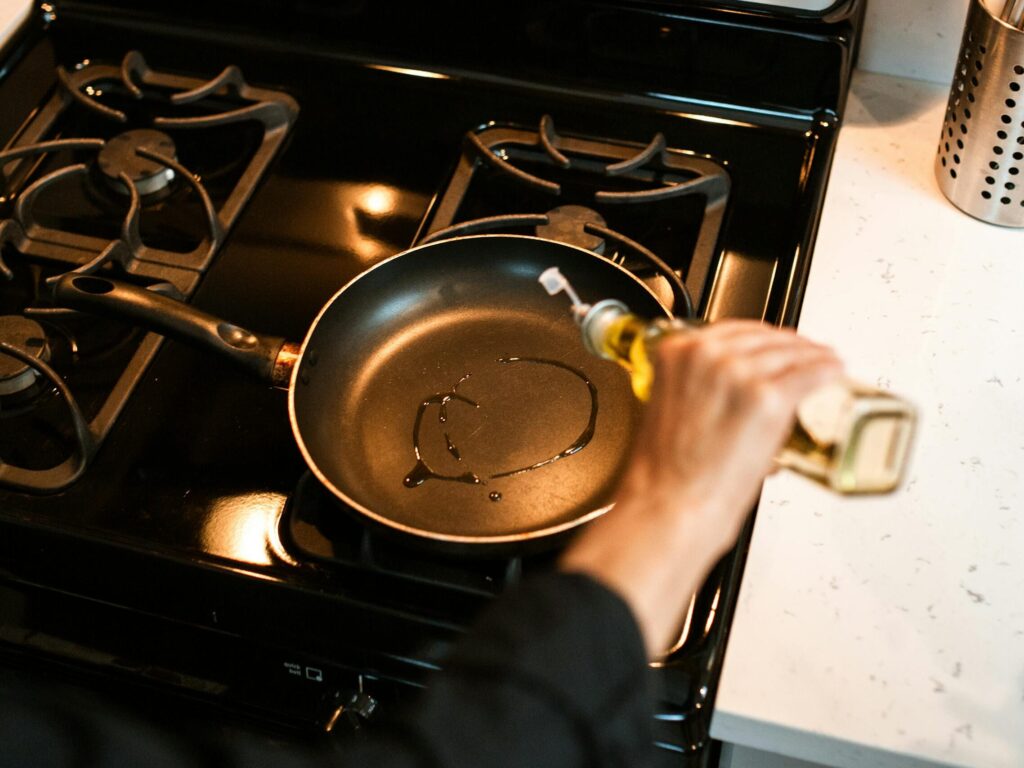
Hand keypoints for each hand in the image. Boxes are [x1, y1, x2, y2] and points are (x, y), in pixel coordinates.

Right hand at [560, 321, 842, 656]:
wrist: (668, 506)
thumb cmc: (664, 473)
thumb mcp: (667, 408)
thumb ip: (694, 386)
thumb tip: (727, 392)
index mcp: (677, 352)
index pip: (732, 330)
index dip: (761, 336)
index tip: (774, 343)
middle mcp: (709, 355)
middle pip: (765, 337)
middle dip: (789, 344)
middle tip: (805, 354)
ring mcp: (741, 375)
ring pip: (791, 352)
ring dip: (813, 355)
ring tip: (825, 363)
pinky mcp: (770, 399)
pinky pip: (811, 373)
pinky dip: (828, 370)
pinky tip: (835, 372)